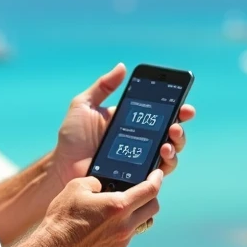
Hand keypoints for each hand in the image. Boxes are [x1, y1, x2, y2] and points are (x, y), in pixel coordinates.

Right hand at [37, 171, 162, 246]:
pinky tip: (109, 221)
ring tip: (123, 205)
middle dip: (151, 196)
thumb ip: (96, 181)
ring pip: (143, 222)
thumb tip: (103, 185)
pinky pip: (129, 234)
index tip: (157, 173)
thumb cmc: (63, 217)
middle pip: (153, 207)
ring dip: (138, 212)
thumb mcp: (76, 187)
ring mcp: (122, 240)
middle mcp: (125, 225)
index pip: (150, 190)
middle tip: (141, 189)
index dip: (157, 178)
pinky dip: (125, 225)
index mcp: (118, 206)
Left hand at [50, 63, 195, 187]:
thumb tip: (122, 66)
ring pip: (171, 154)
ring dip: (176, 146)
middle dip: (180, 127)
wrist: (62, 168)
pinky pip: (158, 174)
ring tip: (167, 142)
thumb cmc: (72, 138)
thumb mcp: (84, 105)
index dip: (177, 108)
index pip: (161, 113)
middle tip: (176, 123)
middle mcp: (142, 142)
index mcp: (132, 122)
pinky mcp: (138, 180)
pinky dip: (165, 165)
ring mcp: (142, 162)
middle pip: (172, 134)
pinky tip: (161, 156)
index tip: (184, 104)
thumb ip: (103, 86)